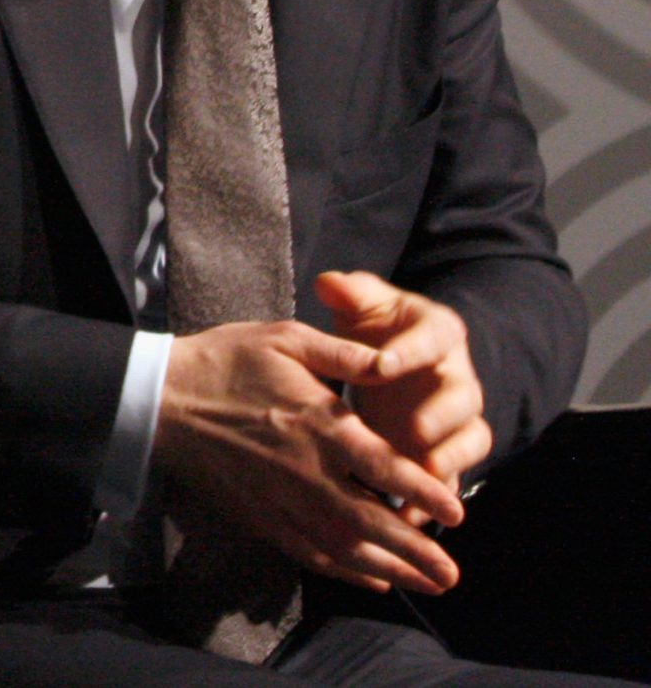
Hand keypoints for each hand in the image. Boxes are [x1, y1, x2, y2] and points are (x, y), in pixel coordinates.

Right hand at [156, 319, 465, 595]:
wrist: (161, 401)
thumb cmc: (223, 362)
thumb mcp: (282, 338)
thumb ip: (341, 351)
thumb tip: (390, 359)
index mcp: (318, 424)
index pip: (384, 467)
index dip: (425, 492)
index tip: (456, 511)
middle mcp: (306, 471)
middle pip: (372, 521)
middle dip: (418, 550)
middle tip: (453, 574)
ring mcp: (282, 500)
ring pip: (346, 546)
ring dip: (392, 569)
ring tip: (429, 584)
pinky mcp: (261, 516)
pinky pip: (311, 554)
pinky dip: (347, 571)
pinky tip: (374, 578)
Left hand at [317, 270, 490, 511]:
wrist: (390, 358)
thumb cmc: (375, 326)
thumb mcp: (363, 303)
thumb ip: (351, 293)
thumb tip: (331, 283)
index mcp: (438, 333)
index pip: (433, 337)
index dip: (410, 351)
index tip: (381, 364)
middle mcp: (456, 376)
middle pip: (463, 396)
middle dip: (442, 415)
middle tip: (415, 430)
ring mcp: (456, 419)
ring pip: (469, 441)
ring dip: (450, 460)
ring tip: (426, 477)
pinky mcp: (448, 452)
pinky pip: (452, 477)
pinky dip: (435, 497)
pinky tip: (411, 516)